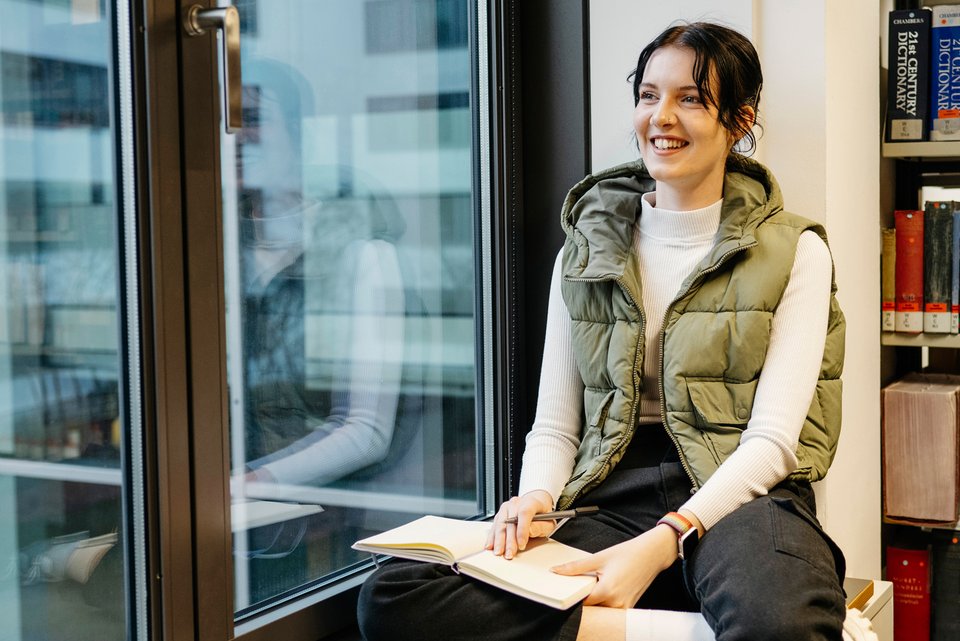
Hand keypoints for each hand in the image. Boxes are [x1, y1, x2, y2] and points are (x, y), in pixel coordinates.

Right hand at [485, 491, 554, 559]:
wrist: (536, 504)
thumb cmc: (542, 514)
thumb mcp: (549, 522)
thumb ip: (541, 527)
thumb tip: (529, 532)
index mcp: (531, 502)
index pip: (524, 513)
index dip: (522, 530)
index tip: (522, 544)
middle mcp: (516, 503)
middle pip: (510, 521)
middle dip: (509, 540)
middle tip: (510, 553)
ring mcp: (506, 508)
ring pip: (500, 524)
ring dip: (499, 540)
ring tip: (499, 552)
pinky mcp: (500, 514)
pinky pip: (494, 525)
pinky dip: (492, 537)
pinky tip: (491, 545)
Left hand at [551, 524, 677, 607]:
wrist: (652, 554)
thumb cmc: (628, 554)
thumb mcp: (598, 557)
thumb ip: (575, 567)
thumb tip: (556, 570)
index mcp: (607, 591)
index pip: (582, 604)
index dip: (573, 598)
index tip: (568, 590)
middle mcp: (616, 603)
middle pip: (591, 609)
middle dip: (584, 600)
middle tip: (582, 586)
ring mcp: (624, 608)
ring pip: (602, 611)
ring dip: (596, 602)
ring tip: (597, 585)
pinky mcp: (629, 607)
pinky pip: (612, 610)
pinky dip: (606, 602)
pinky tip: (607, 588)